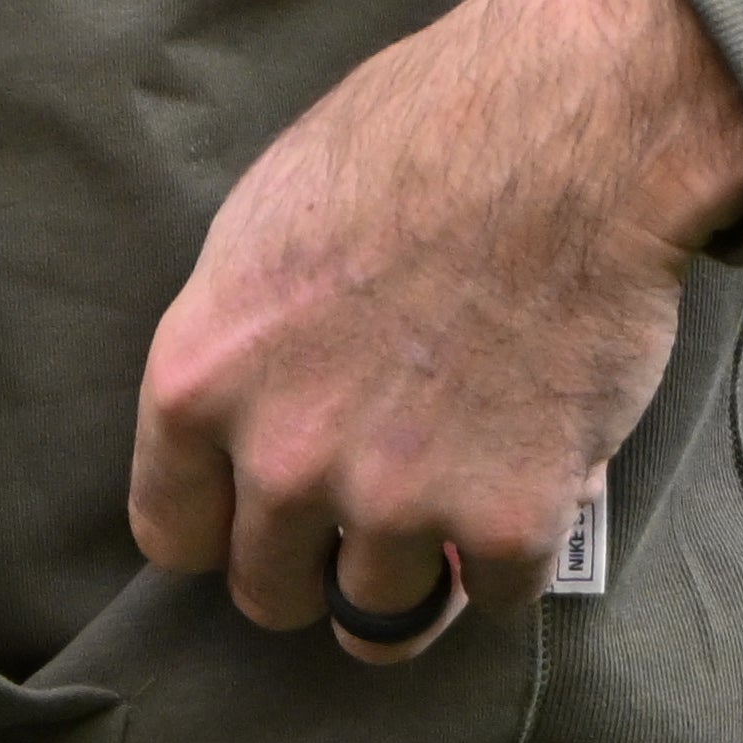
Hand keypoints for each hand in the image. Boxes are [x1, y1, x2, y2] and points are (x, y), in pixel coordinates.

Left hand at [126, 0, 742, 661]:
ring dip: (415, 566)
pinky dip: (511, 552)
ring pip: (379, 612)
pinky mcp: (507, 523)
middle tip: (367, 506)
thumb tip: (240, 419)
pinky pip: (492, 596)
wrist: (570, 130)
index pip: (172, 534)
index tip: (261, 512)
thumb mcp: (266, 224)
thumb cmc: (418, 139)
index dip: (223, 526)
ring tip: (451, 491)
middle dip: (315, 560)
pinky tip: (526, 477)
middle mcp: (283, 458)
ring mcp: (395, 499)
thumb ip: (243, 349)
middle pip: (270, 592)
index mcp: (201, 379)